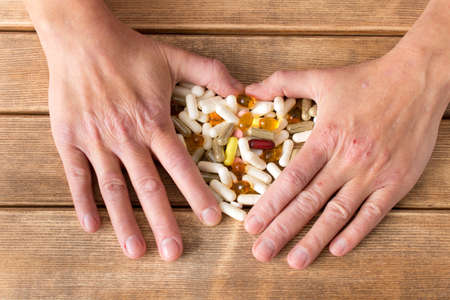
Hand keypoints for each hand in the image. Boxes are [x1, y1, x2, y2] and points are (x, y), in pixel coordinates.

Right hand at [40, 8, 242, 259]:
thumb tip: (243, 89)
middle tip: (174, 252)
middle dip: (163, 222)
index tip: (211, 218)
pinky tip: (93, 226)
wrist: (82, 39)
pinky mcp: (70, 140)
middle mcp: (127, 137)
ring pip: (113, 188)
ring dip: (124, 222)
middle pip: (147, 186)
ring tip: (135, 250)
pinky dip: (83, 202)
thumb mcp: (174, 57)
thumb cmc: (130, 50)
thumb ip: (210, 73)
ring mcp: (97, 140)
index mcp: (154, 122)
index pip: (180, 165)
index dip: (197, 193)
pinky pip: (77, 176)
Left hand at [244, 44, 448, 268]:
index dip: (269, 205)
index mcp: (326, 138)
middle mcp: (347, 160)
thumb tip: (249, 88)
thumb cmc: (368, 80)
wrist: (418, 79)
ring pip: (338, 214)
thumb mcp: (321, 77)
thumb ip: (283, 82)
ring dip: (314, 240)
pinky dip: (355, 233)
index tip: (251, 226)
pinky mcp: (396, 182)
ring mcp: (372, 174)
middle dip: (282, 230)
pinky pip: (373, 214)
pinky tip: (336, 249)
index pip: (291, 180)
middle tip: (261, 252)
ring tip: (294, 261)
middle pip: (308, 202)